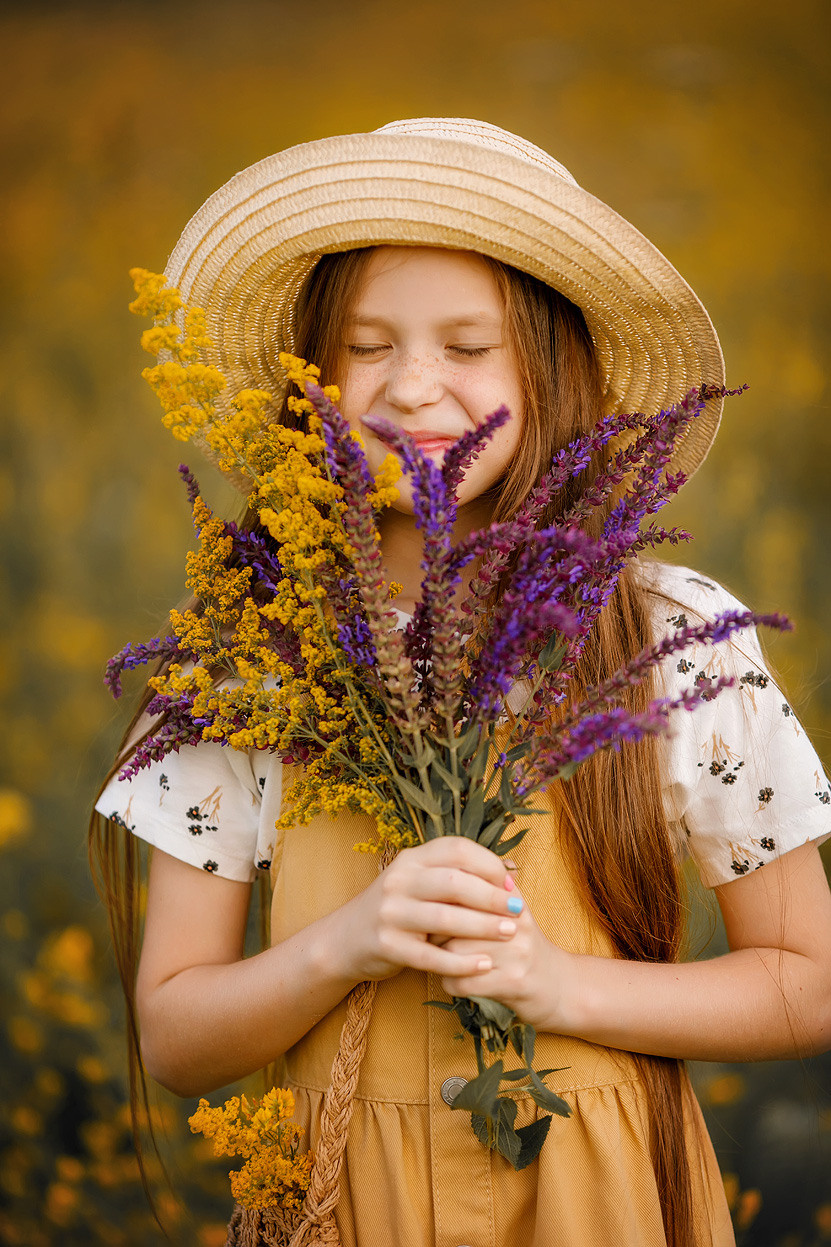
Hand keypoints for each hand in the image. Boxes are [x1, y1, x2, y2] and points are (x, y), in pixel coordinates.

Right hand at [330, 838, 524, 983]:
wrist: (345, 939)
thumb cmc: (398, 909)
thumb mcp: (418, 882)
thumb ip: (456, 876)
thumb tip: (510, 874)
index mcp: (411, 859)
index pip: (456, 849)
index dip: (489, 863)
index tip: (511, 882)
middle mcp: (399, 880)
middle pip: (454, 882)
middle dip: (491, 896)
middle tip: (517, 909)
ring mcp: (390, 913)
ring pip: (445, 918)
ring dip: (483, 926)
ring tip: (510, 933)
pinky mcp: (387, 945)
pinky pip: (431, 957)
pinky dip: (461, 962)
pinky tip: (485, 965)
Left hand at [439, 884, 577, 1033]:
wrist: (561, 987)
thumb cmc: (525, 948)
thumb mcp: (513, 914)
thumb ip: (488, 892)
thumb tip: (454, 865)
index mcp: (512, 902)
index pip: (467, 890)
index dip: (442, 902)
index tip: (432, 910)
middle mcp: (516, 923)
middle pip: (456, 920)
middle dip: (436, 932)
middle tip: (431, 939)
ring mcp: (516, 954)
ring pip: (455, 952)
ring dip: (440, 960)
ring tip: (441, 960)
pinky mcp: (512, 983)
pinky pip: (464, 982)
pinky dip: (452, 983)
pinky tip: (455, 981)